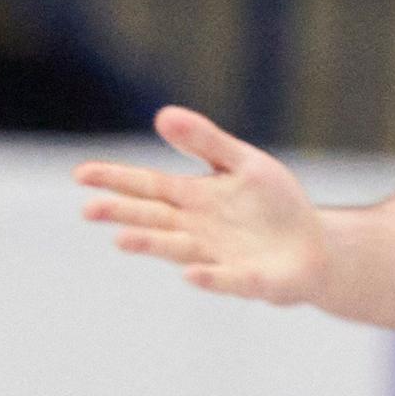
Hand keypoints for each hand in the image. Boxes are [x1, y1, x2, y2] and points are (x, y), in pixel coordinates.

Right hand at [73, 105, 327, 302]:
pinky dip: (210, 278)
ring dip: (152, 245)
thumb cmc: (273, 206)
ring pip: (179, 249)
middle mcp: (197, 229)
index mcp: (194, 198)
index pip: (147, 186)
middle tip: (88, 209)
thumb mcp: (242, 163)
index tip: (81, 174)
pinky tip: (191, 274)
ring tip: (123, 239)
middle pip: (153, 218)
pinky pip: (227, 279)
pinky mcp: (250, 280)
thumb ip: (205, 141)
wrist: (313, 247)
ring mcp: (220, 256)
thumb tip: (161, 115)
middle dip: (122, 214)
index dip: (115, 179)